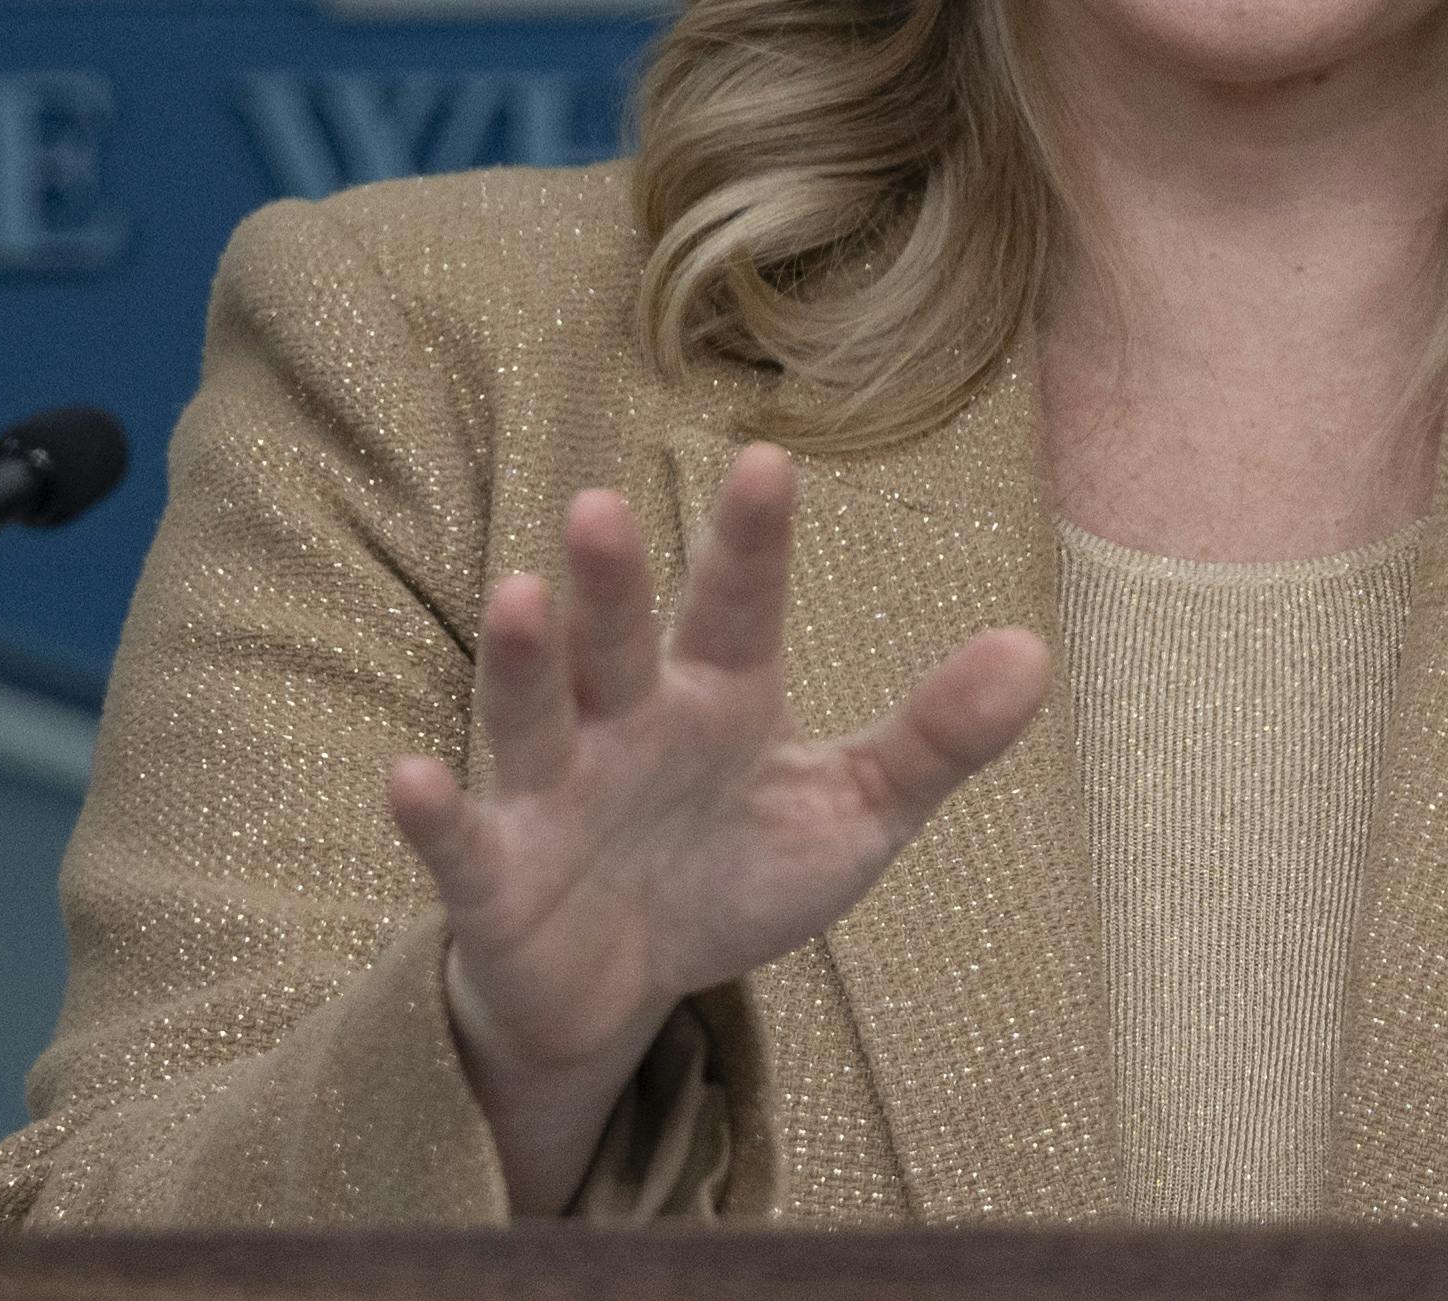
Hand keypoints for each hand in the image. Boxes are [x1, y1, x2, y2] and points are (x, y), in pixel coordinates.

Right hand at [386, 442, 1048, 1211]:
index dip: (750, 542)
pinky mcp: (495, 877)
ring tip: (518, 594)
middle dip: (612, 581)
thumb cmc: (729, 874)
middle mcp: (623, 724)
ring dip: (522, 662)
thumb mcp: (848, 816)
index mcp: (715, 701)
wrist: (618, 989)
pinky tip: (412, 776)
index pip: (737, 609)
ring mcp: (551, 793)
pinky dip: (433, 814)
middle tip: (602, 505)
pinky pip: (460, 841)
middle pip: (618, 640)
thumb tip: (1035, 651)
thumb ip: (933, 739)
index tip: (768, 459)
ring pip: (533, 715)